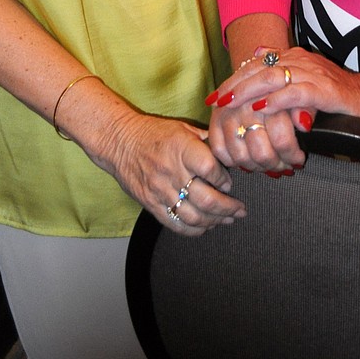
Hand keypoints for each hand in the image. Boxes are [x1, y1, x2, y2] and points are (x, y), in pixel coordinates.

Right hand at [102, 111, 245, 236]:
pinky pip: (176, 224)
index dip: (224, 178)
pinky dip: (194, 230)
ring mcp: (161, 191)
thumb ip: (206, 141)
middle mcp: (172, 172)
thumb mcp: (182, 128)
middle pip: (206, 199)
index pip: (211, 169)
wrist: (119, 142)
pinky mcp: (152, 205)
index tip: (229, 182)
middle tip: (240, 209)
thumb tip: (228, 152)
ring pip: (194, 216)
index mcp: (181, 149)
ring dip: (216, 221)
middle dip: (228, 208)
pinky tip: (205, 226)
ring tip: (228, 219)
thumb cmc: (153, 132)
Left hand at [207, 47, 359, 171]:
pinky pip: (296, 92)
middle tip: (214, 101)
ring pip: (272, 77)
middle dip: (234, 86)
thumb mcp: (308, 82)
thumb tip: (258, 61)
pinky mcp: (326, 90)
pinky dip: (276, 100)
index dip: (234, 79)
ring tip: (229, 104)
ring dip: (247, 91)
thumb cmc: (342, 98)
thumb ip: (285, 74)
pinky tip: (261, 109)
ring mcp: (314, 73)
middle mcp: (302, 60)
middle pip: (259, 69)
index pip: (257, 64)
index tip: (214, 96)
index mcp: (296, 57)